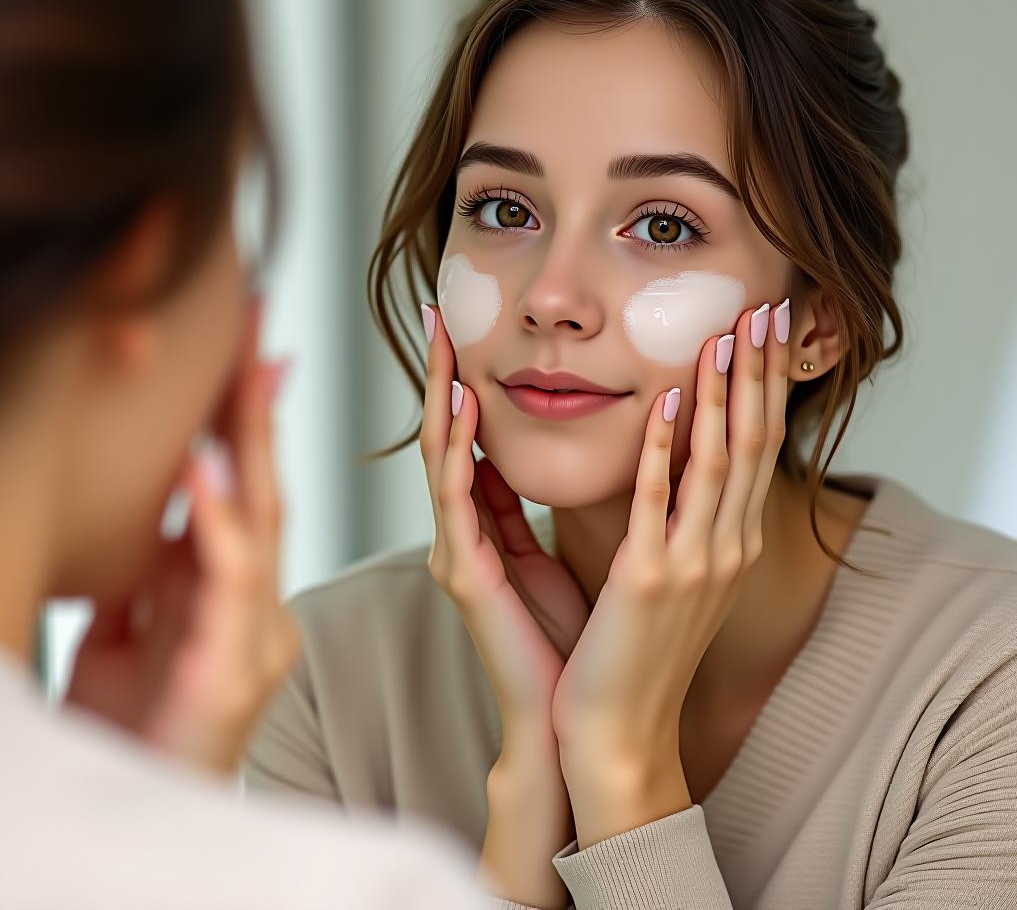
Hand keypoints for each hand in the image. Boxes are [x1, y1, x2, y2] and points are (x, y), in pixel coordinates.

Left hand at [66, 299, 298, 775]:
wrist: (147, 811)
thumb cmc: (142, 726)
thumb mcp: (134, 628)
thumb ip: (153, 566)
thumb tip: (171, 496)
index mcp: (236, 594)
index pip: (247, 490)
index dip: (246, 421)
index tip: (251, 353)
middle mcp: (262, 606)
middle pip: (266, 490)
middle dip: (258, 408)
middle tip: (259, 333)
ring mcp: (258, 637)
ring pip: (262, 524)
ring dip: (250, 443)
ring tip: (245, 373)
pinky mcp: (235, 671)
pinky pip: (231, 587)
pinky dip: (218, 526)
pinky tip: (205, 474)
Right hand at [419, 304, 586, 908]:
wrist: (567, 716)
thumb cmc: (563, 639)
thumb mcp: (543, 558)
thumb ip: (521, 511)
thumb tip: (515, 458)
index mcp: (483, 530)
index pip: (467, 442)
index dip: (462, 384)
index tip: (464, 330)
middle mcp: (460, 535)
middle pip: (444, 437)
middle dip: (440, 375)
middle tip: (436, 313)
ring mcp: (457, 553)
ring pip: (442, 458)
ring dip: (442, 397)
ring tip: (443, 341)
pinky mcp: (467, 575)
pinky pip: (462, 500)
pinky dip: (461, 451)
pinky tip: (468, 408)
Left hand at [551, 299, 789, 847]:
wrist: (618, 730)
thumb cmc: (634, 649)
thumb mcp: (667, 573)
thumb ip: (671, 515)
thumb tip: (661, 454)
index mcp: (729, 544)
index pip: (757, 449)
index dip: (764, 388)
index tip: (765, 333)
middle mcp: (725, 548)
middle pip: (753, 443)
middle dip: (759, 374)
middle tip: (766, 309)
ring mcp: (693, 564)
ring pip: (719, 462)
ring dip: (724, 393)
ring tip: (726, 333)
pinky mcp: (648, 579)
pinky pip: (661, 502)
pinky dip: (668, 451)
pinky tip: (672, 404)